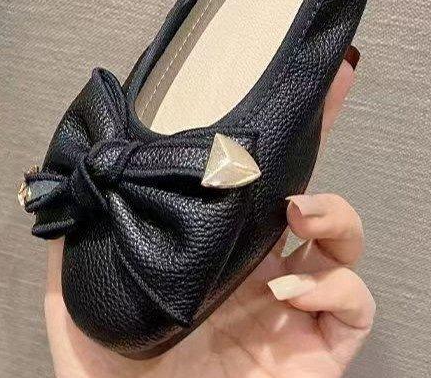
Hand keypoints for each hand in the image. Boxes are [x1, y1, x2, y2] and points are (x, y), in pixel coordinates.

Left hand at [44, 49, 373, 376]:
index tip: (281, 82)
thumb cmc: (106, 369)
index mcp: (211, 247)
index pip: (247, 179)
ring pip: (345, 242)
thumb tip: (76, 172)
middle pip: (305, 191)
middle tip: (321, 102)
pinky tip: (290, 285)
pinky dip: (335, 287)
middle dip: (322, 137)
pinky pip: (354, 307)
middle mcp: (257, 268)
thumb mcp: (77, 291)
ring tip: (295, 209)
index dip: (269, 133)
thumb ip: (80, 235)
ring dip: (333, 213)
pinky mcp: (314, 353)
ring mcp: (290, 308)